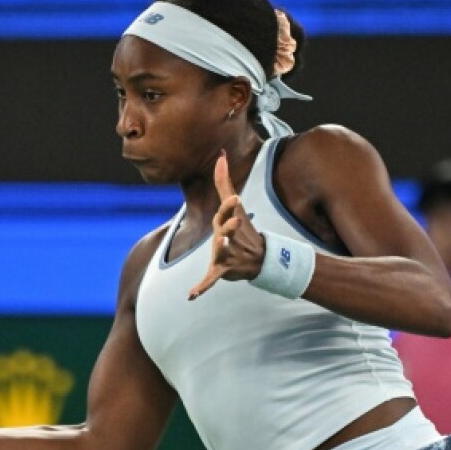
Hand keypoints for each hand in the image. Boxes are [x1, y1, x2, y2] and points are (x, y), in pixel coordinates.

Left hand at [188, 151, 266, 299]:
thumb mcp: (232, 204)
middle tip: (235, 222)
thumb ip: (223, 180)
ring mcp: (227, 254)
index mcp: (230, 221)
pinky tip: (191, 295)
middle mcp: (229, 237)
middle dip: (230, 228)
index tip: (235, 198)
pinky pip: (210, 279)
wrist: (259, 258)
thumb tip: (220, 153)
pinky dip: (201, 287)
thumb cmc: (241, 228)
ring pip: (222, 253)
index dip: (230, 206)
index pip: (229, 212)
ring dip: (222, 252)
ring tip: (220, 248)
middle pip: (228, 231)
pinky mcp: (222, 270)